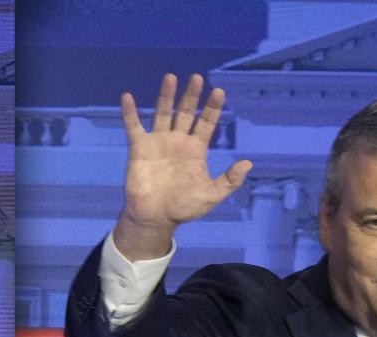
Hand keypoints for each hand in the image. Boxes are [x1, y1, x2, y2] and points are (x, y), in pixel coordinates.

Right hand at [114, 73, 252, 260]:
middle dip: (191, 95)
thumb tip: (249, 163)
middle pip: (185, 112)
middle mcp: (177, 141)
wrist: (155, 218)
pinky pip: (133, 126)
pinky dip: (130, 112)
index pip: (206, 122)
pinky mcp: (139, 148)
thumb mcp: (211, 195)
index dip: (212, 107)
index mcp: (195, 149)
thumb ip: (229, 180)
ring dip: (166, 96)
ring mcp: (158, 142)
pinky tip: (127, 97)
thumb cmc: (183, 207)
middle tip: (197, 77)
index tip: (218, 91)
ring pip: (163, 113)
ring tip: (170, 77)